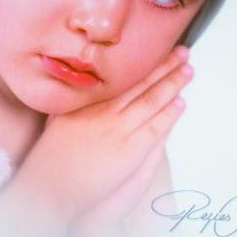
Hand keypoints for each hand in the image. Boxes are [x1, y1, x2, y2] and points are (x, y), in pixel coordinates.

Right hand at [60, 48, 191, 236]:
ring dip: (172, 83)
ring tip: (187, 69)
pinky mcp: (128, 151)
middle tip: (182, 51)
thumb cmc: (51, 156)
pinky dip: (169, 114)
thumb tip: (80, 85)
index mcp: (90, 100)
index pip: (124, 76)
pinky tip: (180, 102)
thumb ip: (73, 101)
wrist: (49, 186)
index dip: (144, 62)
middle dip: (164, 66)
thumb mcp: (58, 117)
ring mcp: (117, 129)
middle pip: (141, 83)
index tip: (159, 49)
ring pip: (152, 100)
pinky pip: (154, 127)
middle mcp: (106, 110)